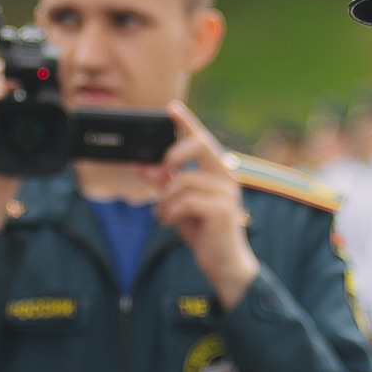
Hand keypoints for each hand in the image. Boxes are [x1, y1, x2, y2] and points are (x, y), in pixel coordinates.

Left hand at [152, 105, 258, 308]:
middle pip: (200, 145)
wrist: (223, 263)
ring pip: (184, 180)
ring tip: (162, 213)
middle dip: (173, 154)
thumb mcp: (178, 204)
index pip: (202, 139)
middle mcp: (227, 177)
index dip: (187, 122)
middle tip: (159, 173)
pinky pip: (186, 201)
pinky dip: (171, 211)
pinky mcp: (223, 210)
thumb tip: (144, 168)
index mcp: (218, 171)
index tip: (171, 108)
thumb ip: (164, 185)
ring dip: (165, 198)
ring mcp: (227, 193)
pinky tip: (168, 220)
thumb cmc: (203, 231)